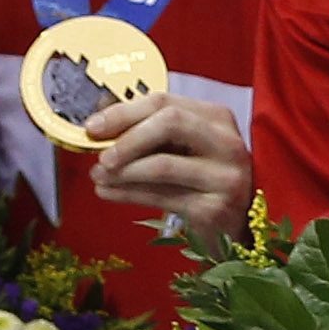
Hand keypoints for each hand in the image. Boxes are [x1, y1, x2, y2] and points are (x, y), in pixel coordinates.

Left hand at [85, 94, 249, 233]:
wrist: (236, 226)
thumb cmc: (202, 181)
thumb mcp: (183, 148)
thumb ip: (149, 131)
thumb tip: (99, 124)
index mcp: (217, 118)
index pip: (164, 102)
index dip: (123, 112)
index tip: (92, 127)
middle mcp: (227, 142)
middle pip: (170, 123)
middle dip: (127, 138)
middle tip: (100, 156)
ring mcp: (225, 176)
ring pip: (163, 165)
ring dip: (122, 172)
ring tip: (98, 177)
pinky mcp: (215, 208)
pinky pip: (162, 196)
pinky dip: (128, 194)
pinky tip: (109, 193)